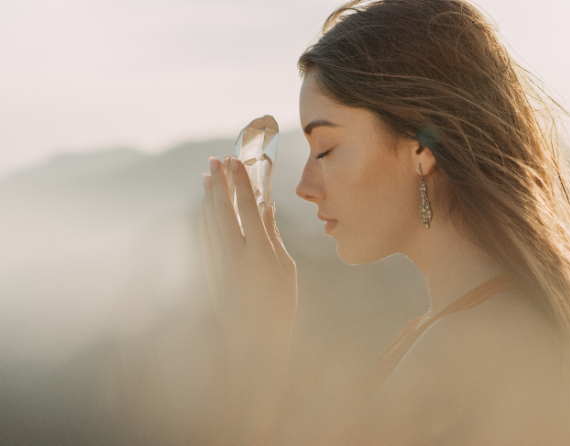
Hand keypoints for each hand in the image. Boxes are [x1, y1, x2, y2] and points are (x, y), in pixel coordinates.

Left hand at [200, 155, 296, 363]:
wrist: (253, 341)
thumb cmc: (279, 305)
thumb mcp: (285, 269)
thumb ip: (273, 236)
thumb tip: (267, 208)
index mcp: (260, 254)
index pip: (247, 209)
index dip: (241, 182)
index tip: (236, 161)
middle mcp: (235, 257)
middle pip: (222, 210)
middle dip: (219, 182)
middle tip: (216, 159)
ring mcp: (218, 265)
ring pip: (209, 221)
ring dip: (207, 196)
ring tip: (207, 175)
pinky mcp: (209, 272)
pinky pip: (204, 237)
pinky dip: (203, 217)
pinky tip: (204, 206)